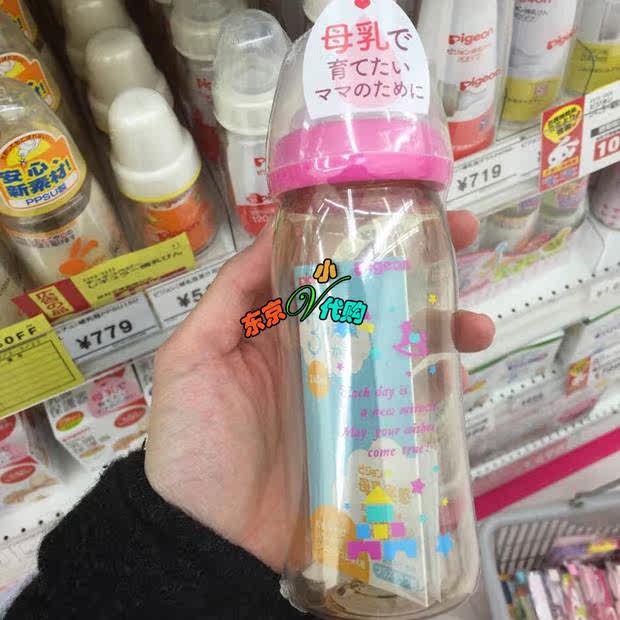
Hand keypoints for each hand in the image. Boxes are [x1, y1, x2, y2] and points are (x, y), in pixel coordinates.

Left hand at [145, 211, 494, 571]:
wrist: (209, 540)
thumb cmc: (193, 444)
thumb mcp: (192, 357)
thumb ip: (229, 295)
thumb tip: (272, 230)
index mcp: (281, 328)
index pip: (327, 269)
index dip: (362, 236)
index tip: (401, 206)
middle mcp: (320, 354)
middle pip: (376, 302)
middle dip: (420, 270)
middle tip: (459, 240)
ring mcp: (348, 398)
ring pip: (403, 350)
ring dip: (443, 330)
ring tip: (474, 326)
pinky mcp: (368, 440)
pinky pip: (409, 407)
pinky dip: (437, 389)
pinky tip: (456, 378)